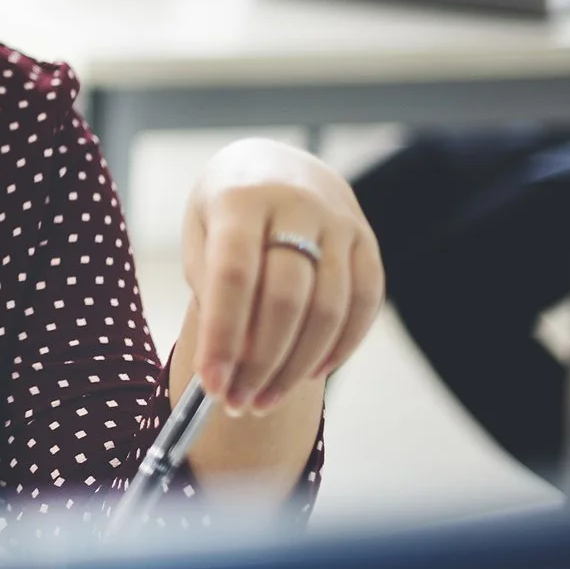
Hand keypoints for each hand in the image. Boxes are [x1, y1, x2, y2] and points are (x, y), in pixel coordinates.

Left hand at [180, 139, 383, 414]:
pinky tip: (311, 374)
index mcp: (241, 198)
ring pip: (329, 308)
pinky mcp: (369, 241)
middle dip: (260, 362)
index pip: (235, 275)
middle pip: (286, 298)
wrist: (274, 165)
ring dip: (297, 367)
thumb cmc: (225, 211)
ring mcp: (340, 221)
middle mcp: (296, 204)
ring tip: (263, 399)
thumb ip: (212, 285)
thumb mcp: (201, 232)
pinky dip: (341, 346)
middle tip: (237, 403)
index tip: (210, 385)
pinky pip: (365, 304)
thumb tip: (232, 358)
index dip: (223, 336)